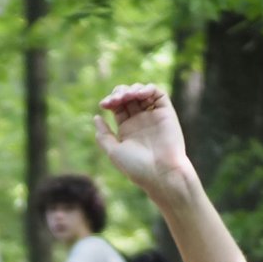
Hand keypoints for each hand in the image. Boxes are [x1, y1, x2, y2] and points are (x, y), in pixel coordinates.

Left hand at [92, 84, 194, 199]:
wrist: (161, 172)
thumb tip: (96, 117)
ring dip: (132, 89)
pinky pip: (158, 93)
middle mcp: (140, 121)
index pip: (117, 106)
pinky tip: (139, 94)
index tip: (104, 105)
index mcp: (127, 129)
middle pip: (128, 96)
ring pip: (141, 92)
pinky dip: (148, 88)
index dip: (110, 101)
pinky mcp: (166, 112)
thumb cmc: (137, 167)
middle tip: (116, 100)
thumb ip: (104, 135)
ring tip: (127, 97)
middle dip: (119, 93)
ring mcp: (153, 116)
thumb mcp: (114, 152)